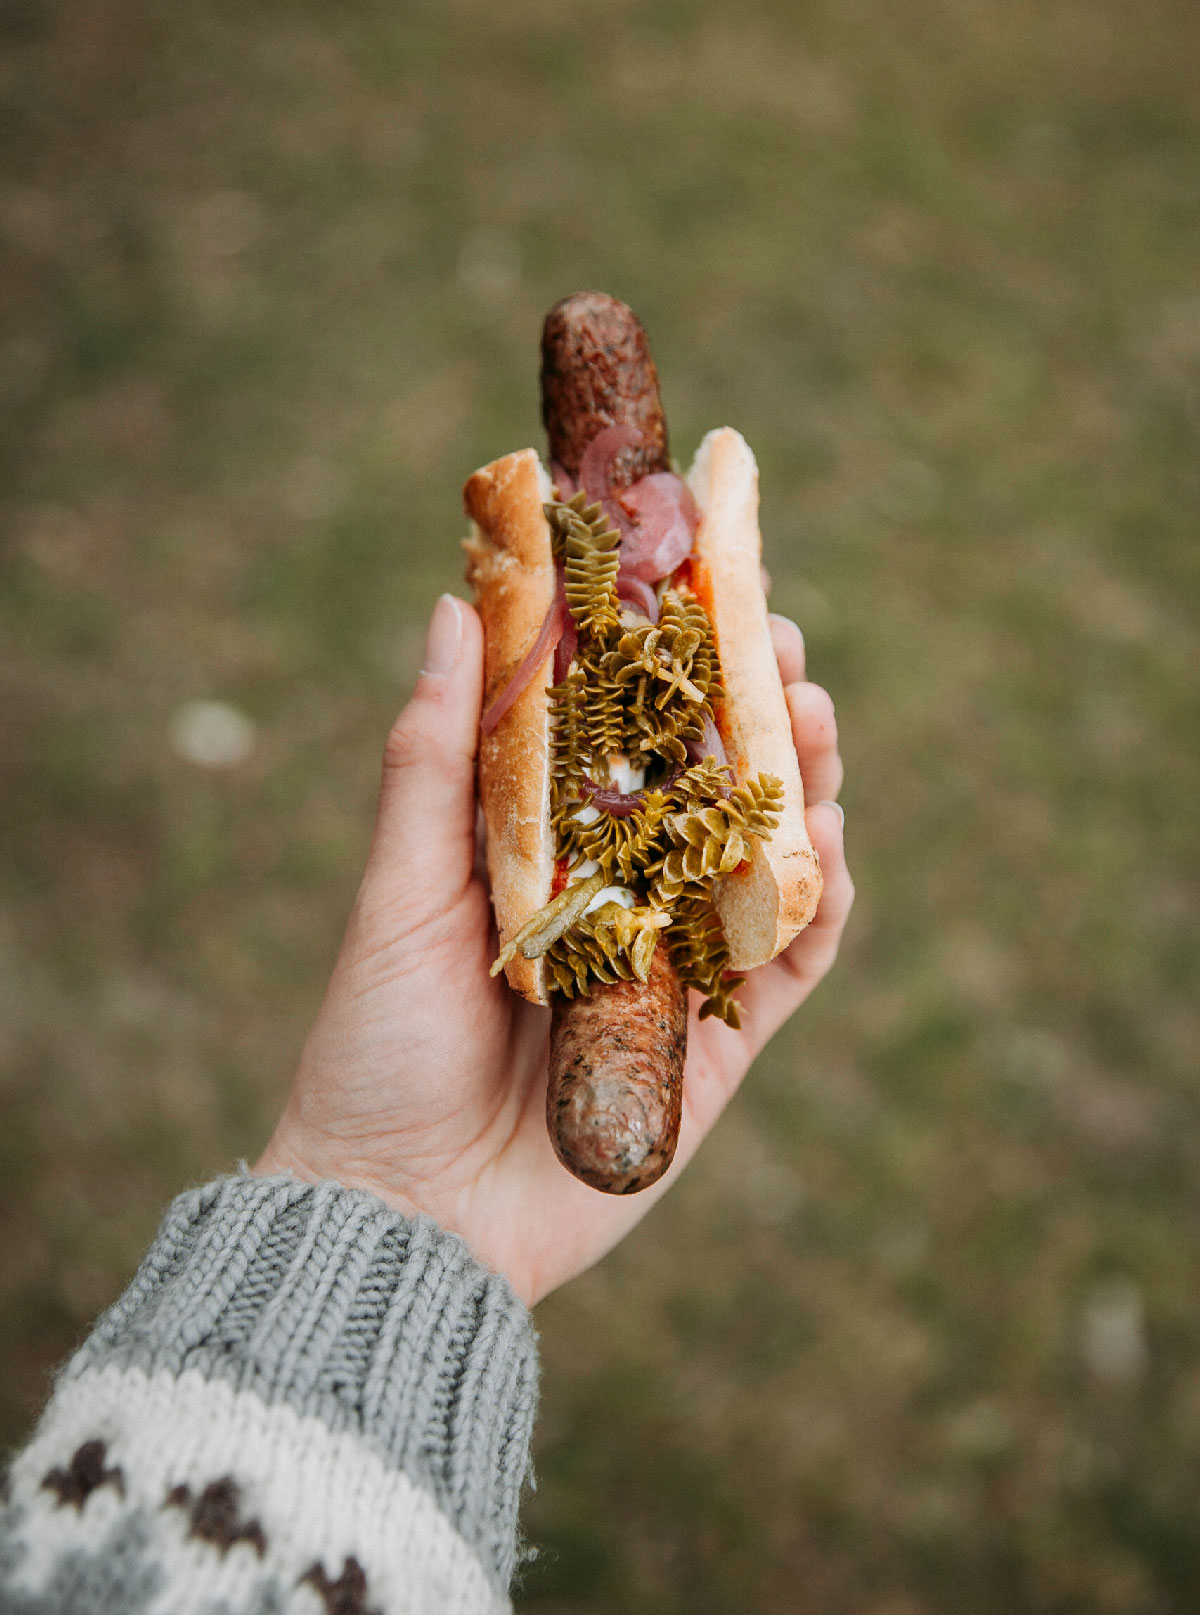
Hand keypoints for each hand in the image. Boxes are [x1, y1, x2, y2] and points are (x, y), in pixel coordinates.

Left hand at [254, 595, 853, 1304]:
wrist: (406, 1214)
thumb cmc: (379, 1046)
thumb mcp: (399, 889)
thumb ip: (436, 758)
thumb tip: (457, 606)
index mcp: (546, 851)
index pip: (624, 738)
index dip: (667, 666)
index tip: (694, 586)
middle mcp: (621, 898)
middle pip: (709, 788)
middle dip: (752, 708)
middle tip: (780, 639)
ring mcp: (677, 967)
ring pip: (764, 858)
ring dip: (801, 781)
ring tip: (812, 711)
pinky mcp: (720, 1043)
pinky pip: (791, 959)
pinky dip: (820, 896)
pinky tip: (826, 831)